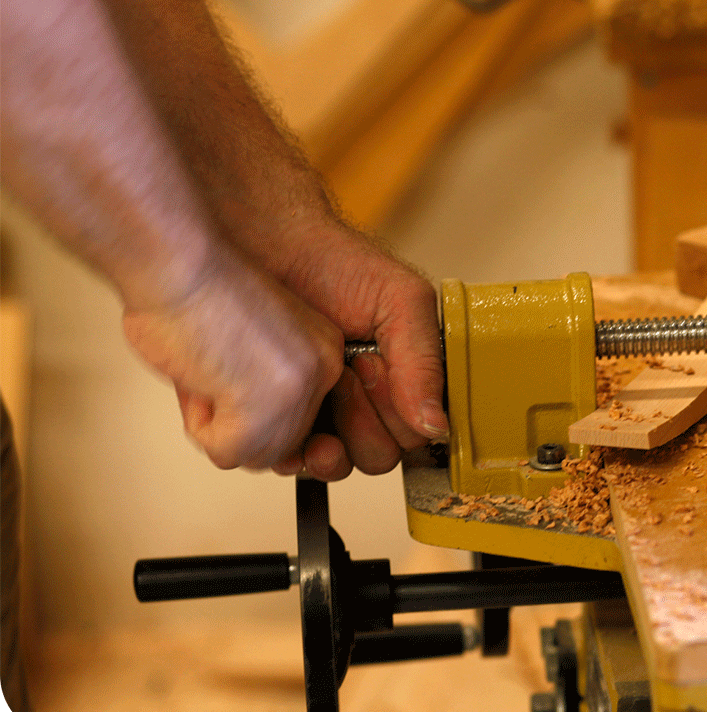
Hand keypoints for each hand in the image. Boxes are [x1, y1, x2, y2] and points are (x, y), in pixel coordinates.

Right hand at [122, 245, 344, 472]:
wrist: (179, 261)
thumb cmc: (195, 291)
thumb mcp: (246, 347)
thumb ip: (254, 393)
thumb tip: (242, 446)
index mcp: (322, 350)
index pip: (296, 420)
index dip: (249, 408)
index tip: (229, 381)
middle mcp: (325, 371)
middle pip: (278, 443)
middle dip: (231, 419)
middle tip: (210, 369)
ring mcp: (303, 393)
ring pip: (252, 453)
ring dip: (213, 420)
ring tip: (206, 366)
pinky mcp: (273, 412)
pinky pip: (227, 453)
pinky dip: (199, 422)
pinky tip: (201, 375)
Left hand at [268, 218, 447, 479]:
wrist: (264, 244)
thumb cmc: (334, 263)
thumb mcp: (401, 300)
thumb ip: (425, 361)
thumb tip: (437, 425)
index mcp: (400, 382)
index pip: (414, 437)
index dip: (397, 415)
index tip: (374, 368)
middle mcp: (361, 405)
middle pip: (375, 458)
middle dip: (362, 423)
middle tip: (344, 373)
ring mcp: (315, 415)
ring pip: (329, 467)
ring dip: (323, 440)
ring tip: (312, 392)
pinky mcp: (268, 417)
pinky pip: (277, 459)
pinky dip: (279, 443)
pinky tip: (278, 410)